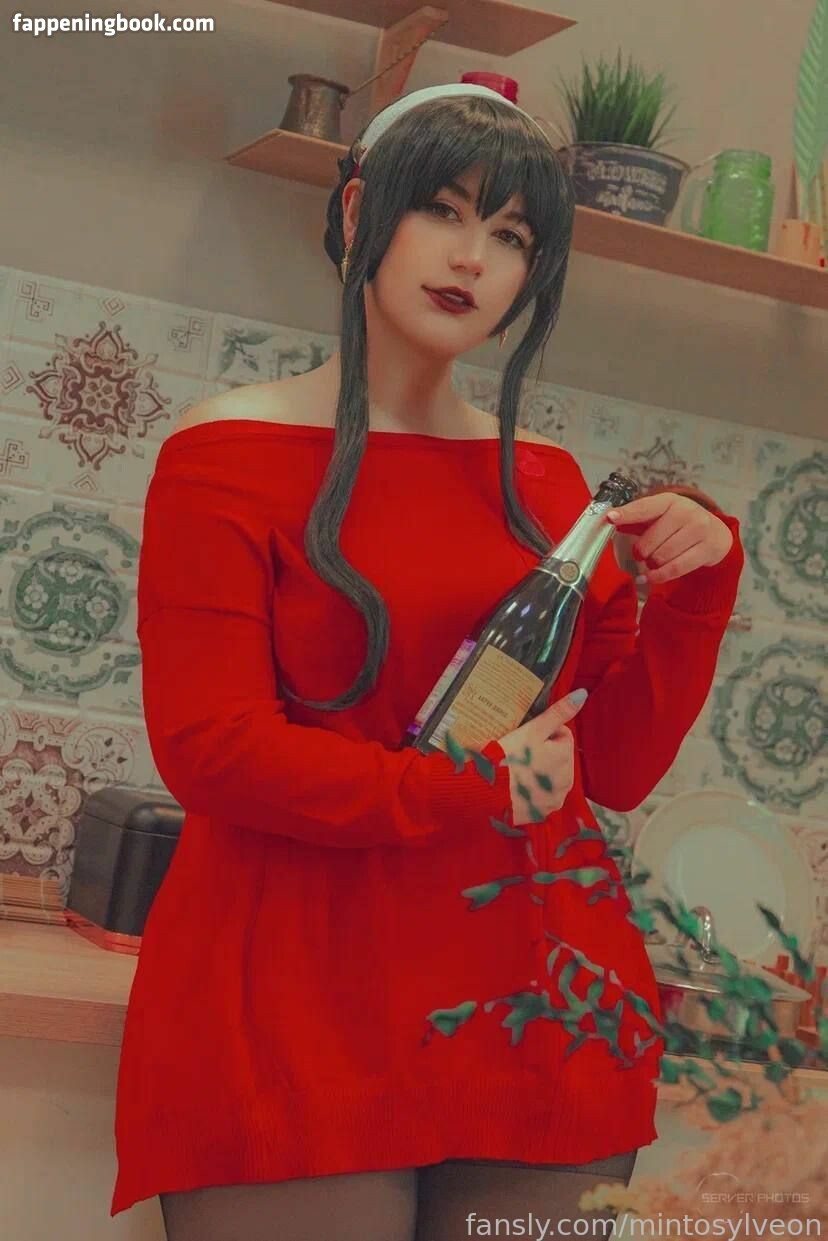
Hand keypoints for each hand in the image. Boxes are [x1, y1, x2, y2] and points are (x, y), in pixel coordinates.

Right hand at [497, 691, 587, 826]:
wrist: (485, 794)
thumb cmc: (508, 757)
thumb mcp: (532, 730)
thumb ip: (557, 713)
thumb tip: (582, 694)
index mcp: (566, 757)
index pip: (563, 735)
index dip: (543, 732)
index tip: (525, 737)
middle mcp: (567, 780)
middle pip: (559, 757)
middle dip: (544, 752)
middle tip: (519, 753)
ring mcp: (554, 799)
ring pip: (551, 776)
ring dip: (539, 771)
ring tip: (516, 769)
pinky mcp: (540, 813)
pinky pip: (541, 796)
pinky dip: (532, 790)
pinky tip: (517, 787)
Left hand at [605, 492, 732, 586]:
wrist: (716, 533)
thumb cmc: (680, 525)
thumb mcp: (660, 517)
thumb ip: (636, 520)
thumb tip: (611, 521)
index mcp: (669, 501)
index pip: (644, 508)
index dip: (627, 514)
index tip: (610, 518)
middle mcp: (686, 512)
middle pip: (649, 542)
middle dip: (640, 552)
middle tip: (641, 554)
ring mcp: (699, 530)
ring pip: (661, 557)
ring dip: (651, 564)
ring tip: (653, 561)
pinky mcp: (707, 550)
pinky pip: (674, 569)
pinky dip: (658, 576)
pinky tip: (649, 578)